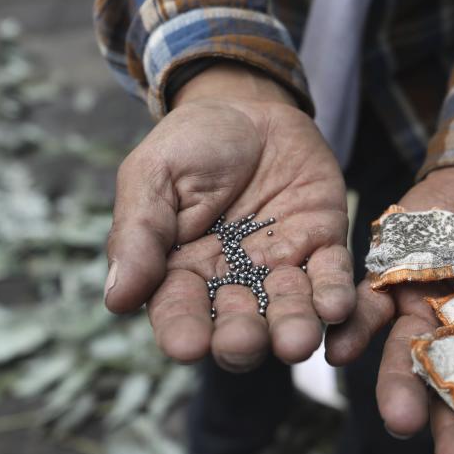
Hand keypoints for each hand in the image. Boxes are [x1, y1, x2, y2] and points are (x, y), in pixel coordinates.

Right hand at [104, 64, 353, 370]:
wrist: (247, 107)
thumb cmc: (191, 145)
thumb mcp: (152, 175)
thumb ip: (138, 233)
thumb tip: (117, 300)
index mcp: (182, 273)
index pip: (179, 314)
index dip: (183, 332)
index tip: (187, 346)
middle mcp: (234, 282)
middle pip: (238, 326)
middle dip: (242, 339)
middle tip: (242, 341)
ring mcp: (281, 267)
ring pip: (289, 311)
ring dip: (294, 329)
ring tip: (297, 341)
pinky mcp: (323, 245)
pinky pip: (332, 276)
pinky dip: (336, 295)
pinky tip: (336, 309)